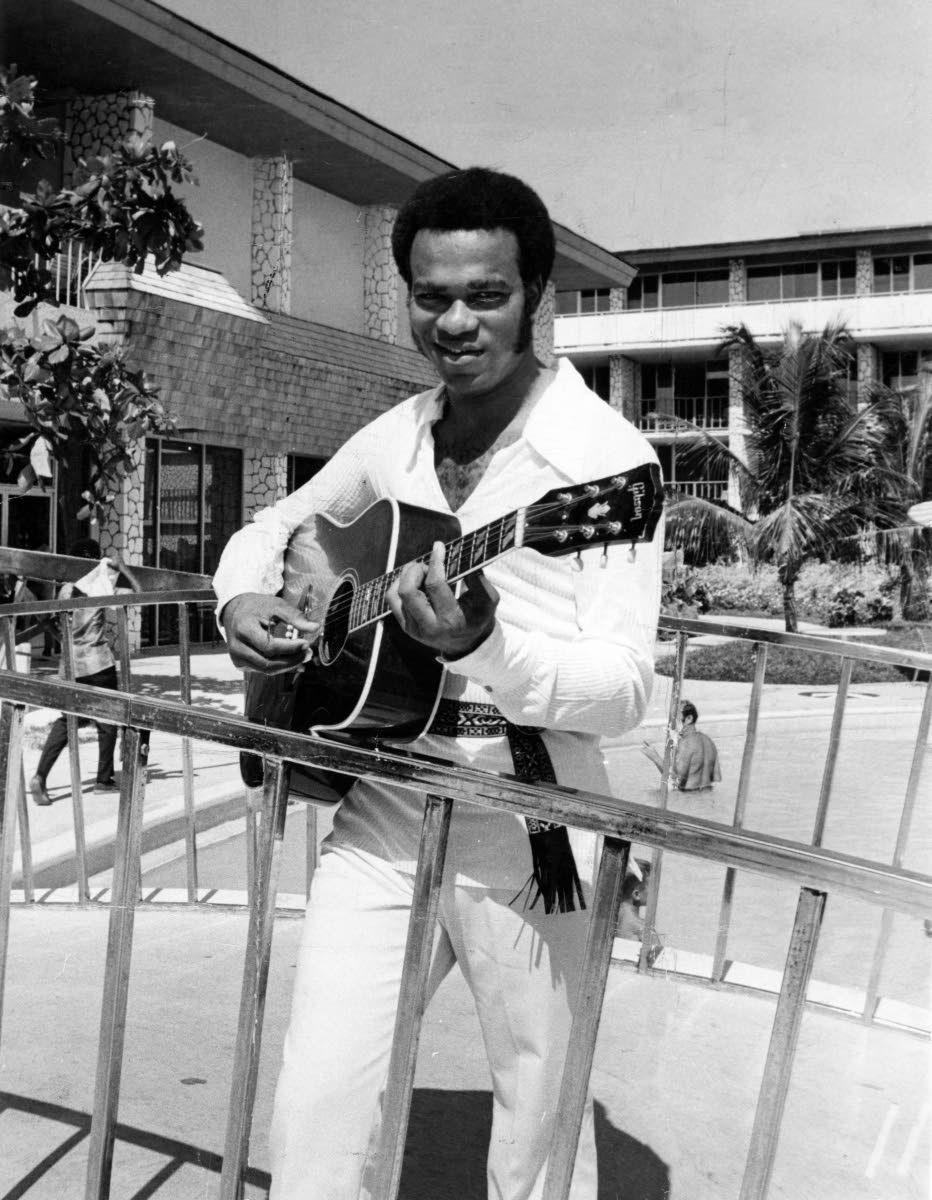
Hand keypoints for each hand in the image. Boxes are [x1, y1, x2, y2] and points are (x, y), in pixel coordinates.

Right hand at [221, 593, 318, 672]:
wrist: (235, 611)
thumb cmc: (258, 607)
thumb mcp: (276, 605)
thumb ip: (295, 616)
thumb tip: (315, 627)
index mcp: (243, 628)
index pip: (269, 646)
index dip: (289, 648)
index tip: (305, 643)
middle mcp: (237, 647)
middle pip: (267, 663)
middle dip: (291, 660)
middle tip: (307, 653)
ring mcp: (237, 658)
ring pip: (266, 669)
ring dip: (287, 665)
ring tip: (302, 655)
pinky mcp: (240, 664)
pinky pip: (263, 669)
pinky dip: (279, 666)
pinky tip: (290, 658)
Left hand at [386, 541, 497, 658]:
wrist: (467, 645)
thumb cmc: (478, 617)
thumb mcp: (488, 599)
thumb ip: (477, 578)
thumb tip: (462, 555)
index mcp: (450, 620)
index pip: (435, 585)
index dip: (436, 561)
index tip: (439, 546)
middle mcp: (428, 626)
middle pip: (408, 591)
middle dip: (416, 570)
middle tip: (427, 566)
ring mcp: (414, 628)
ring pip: (396, 594)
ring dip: (407, 576)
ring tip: (422, 574)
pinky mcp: (406, 626)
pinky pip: (392, 600)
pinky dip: (399, 584)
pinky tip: (413, 581)